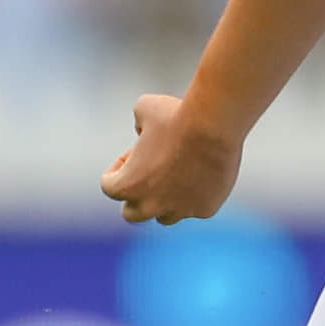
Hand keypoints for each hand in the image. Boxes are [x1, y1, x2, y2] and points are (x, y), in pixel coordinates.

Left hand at [102, 92, 246, 225]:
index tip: (134, 151)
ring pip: (165, 217)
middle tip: (148, 174)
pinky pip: (195, 208)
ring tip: (176, 176)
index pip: (109, 186)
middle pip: (132, 213)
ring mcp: (180, 210)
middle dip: (136, 196)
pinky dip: (195, 196)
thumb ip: (138, 124)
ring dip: (165, 202)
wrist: (215, 125)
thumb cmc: (176, 115)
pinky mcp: (205, 209)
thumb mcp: (145, 108)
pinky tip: (203, 172)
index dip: (119, 167)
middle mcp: (151, 205)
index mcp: (128, 185)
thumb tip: (143, 133)